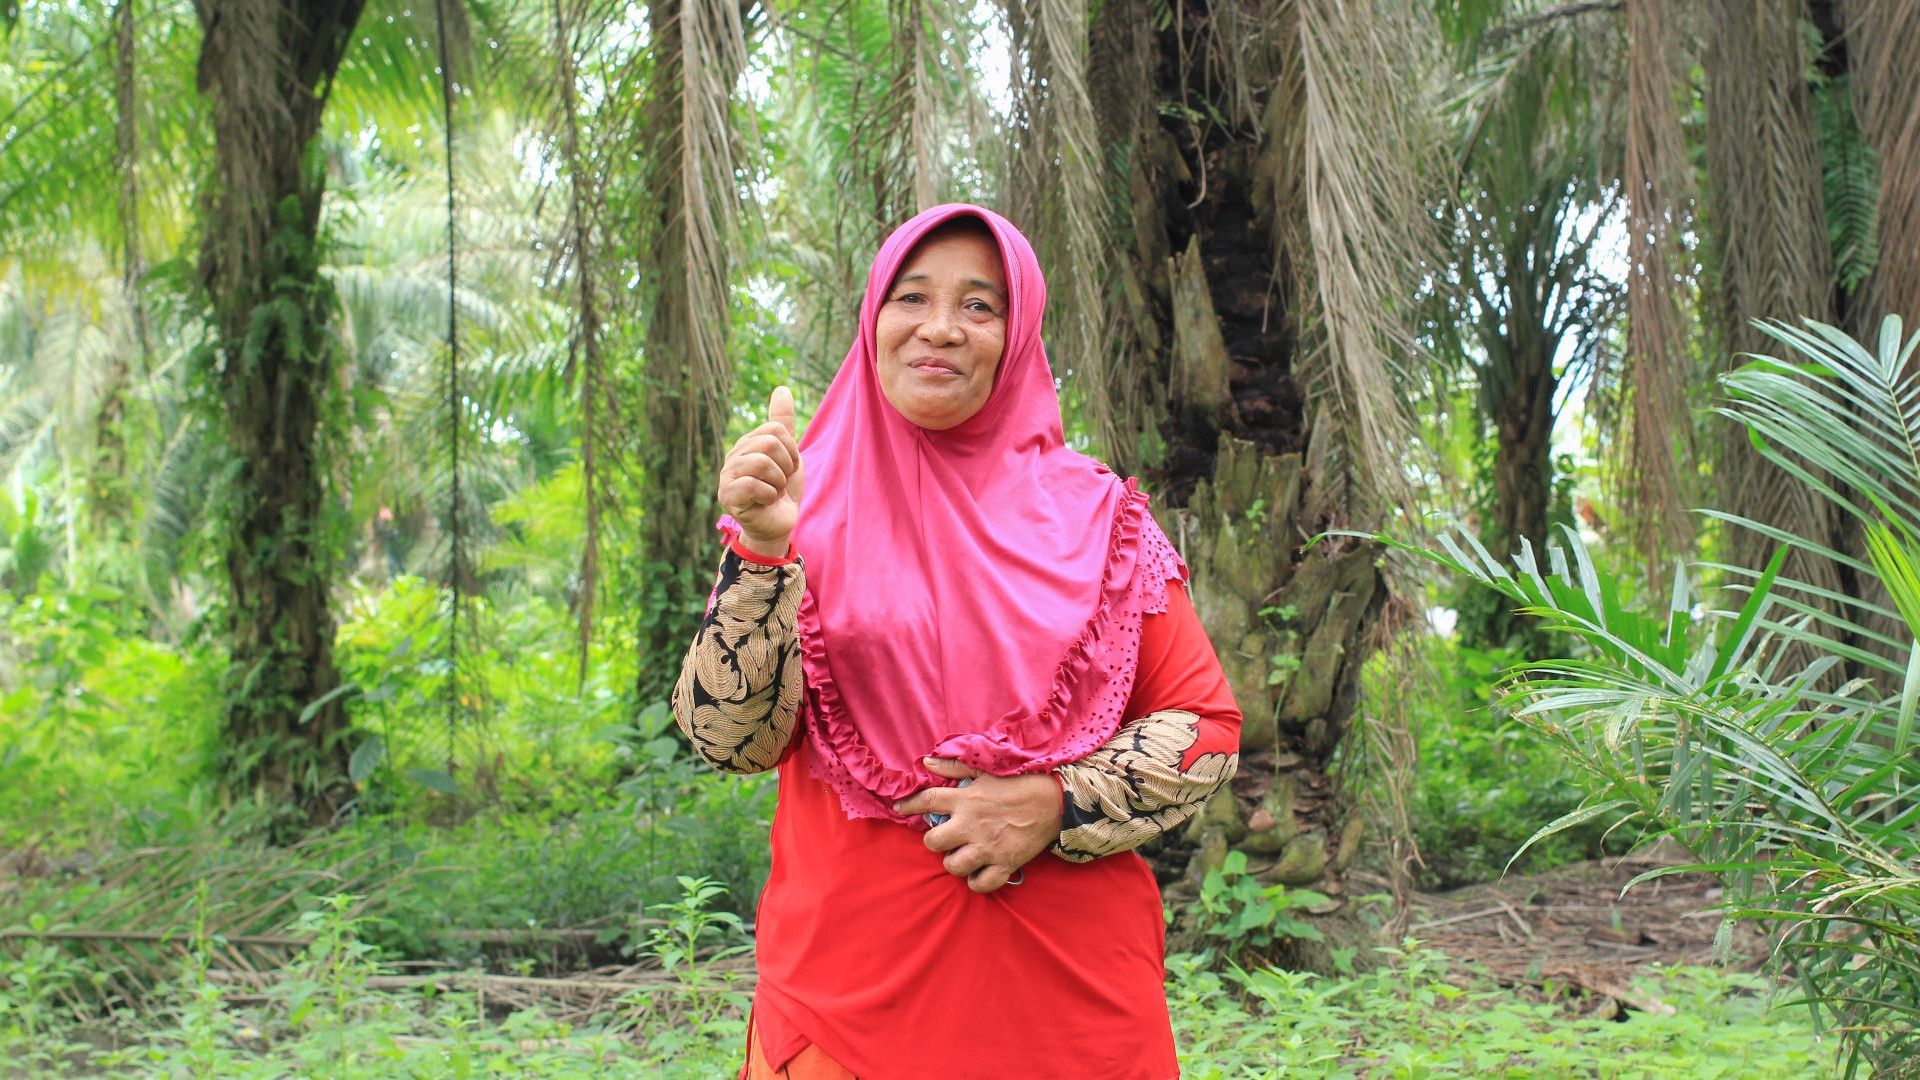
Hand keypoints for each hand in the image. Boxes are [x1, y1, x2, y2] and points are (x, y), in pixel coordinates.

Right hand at [717, 387, 803, 556]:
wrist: (779, 523)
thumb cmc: (782, 490)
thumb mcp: (788, 453)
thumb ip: (782, 422)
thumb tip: (781, 389)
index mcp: (747, 443)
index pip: (776, 429)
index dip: (791, 451)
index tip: (787, 468)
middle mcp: (733, 456)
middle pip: (769, 443)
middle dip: (785, 467)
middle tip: (780, 482)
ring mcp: (727, 475)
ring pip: (762, 462)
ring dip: (778, 482)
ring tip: (773, 492)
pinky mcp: (727, 496)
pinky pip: (755, 485)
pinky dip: (770, 495)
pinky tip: (765, 502)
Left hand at [894, 757, 1061, 893]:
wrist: (1054, 800)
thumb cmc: (1018, 783)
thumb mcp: (985, 769)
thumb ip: (954, 767)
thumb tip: (927, 762)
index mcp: (965, 800)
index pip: (926, 801)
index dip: (909, 806)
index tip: (899, 808)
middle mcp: (971, 826)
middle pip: (933, 842)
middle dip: (935, 841)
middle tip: (946, 838)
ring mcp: (987, 847)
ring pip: (952, 866)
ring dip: (954, 862)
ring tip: (962, 855)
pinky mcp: (1004, 863)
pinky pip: (980, 884)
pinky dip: (976, 881)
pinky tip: (978, 871)